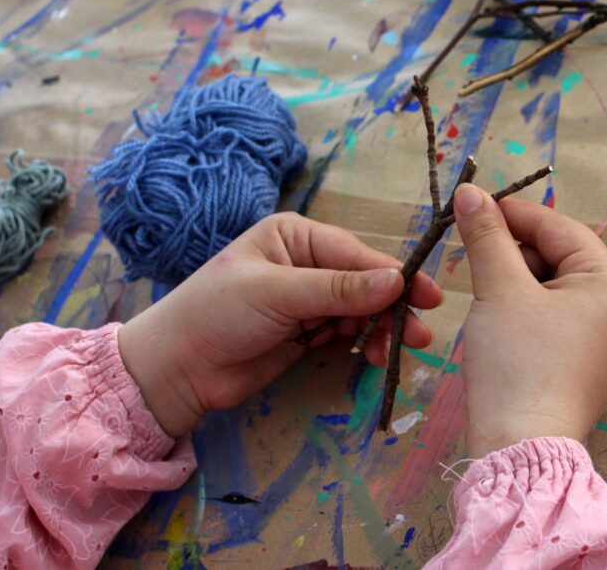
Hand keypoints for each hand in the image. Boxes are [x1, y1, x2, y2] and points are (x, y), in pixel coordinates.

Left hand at [118, 212, 442, 436]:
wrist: (179, 368)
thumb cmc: (219, 313)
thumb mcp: (279, 294)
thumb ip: (338, 289)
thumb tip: (398, 281)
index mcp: (296, 237)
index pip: (355, 255)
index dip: (393, 276)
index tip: (428, 297)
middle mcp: (305, 263)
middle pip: (363, 283)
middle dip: (390, 307)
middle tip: (420, 334)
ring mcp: (307, 299)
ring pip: (359, 310)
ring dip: (378, 329)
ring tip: (394, 351)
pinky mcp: (306, 331)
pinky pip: (345, 332)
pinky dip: (360, 342)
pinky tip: (371, 355)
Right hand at [453, 184, 606, 457]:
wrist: (519, 446)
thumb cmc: (515, 362)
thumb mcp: (498, 289)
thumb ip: (485, 236)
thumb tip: (469, 190)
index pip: (558, 228)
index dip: (512, 213)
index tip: (471, 205)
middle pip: (558, 256)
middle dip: (512, 251)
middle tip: (471, 255)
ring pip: (553, 287)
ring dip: (515, 280)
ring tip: (483, 292)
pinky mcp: (588, 361)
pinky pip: (555, 316)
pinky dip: (525, 308)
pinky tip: (499, 317)